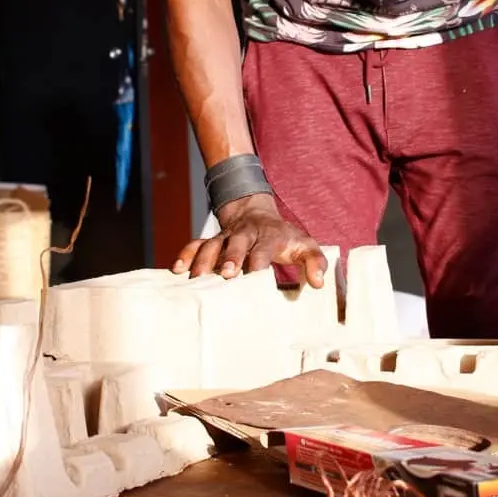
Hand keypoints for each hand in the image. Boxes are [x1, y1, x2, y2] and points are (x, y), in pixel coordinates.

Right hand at [171, 194, 326, 287]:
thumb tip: (319, 283)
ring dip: (204, 259)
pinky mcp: (212, 240)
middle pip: (236, 243)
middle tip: (227, 273)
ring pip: (212, 244)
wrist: (257, 213)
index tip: (255, 275)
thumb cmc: (283, 237)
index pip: (264, 247)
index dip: (259, 260)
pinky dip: (186, 254)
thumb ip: (314, 262)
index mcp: (268, 236)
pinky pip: (196, 245)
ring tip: (196, 278)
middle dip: (231, 257)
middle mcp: (244, 234)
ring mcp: (226, 237)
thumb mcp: (304, 245)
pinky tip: (177, 269)